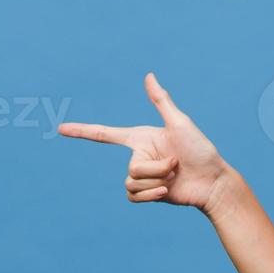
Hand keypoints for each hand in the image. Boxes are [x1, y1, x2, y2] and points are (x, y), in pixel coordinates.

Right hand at [57, 72, 231, 211]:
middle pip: (131, 168)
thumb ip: (161, 101)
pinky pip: (134, 197)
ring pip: (132, 183)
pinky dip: (151, 195)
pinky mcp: (147, 194)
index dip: (82, 131)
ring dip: (157, 181)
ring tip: (175, 176)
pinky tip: (168, 191)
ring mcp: (142, 177)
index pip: (105, 134)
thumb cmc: (201, 150)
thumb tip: (148, 75)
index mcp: (141, 138)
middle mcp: (139, 156)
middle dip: (156, 169)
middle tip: (177, 164)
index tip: (61, 128)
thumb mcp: (180, 123)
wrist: (213, 183)